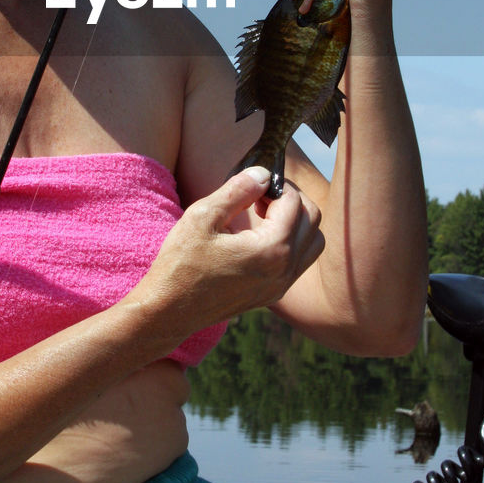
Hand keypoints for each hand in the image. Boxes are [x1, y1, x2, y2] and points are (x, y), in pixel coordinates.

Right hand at [134, 167, 324, 334]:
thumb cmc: (181, 262)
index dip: (275, 184)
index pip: (294, 202)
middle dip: (291, 199)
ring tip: (264, 215)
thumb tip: (262, 172)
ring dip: (297, 222)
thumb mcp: (203, 216)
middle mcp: (284, 271)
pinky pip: (300, 262)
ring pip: (313, 243)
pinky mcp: (274, 294)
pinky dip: (292, 242)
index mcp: (271, 250)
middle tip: (260, 195)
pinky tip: (260, 237)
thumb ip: (237, 190)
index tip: (253, 183)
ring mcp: (281, 286)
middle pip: (312, 220)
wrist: (170, 310)